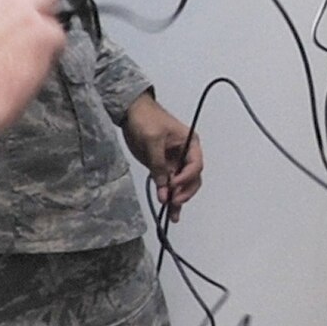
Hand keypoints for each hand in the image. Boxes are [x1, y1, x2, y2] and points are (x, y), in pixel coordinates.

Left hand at [123, 92, 201, 221]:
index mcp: (190, 143)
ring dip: (178, 200)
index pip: (195, 165)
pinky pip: (168, 186)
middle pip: (193, 179)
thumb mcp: (152, 140)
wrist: (131, 112)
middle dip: (185, 191)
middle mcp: (185, 155)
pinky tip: (169, 211)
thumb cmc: (146, 118)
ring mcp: (174, 163)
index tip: (173, 184)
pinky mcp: (162, 169)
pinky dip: (169, 197)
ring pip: (182, 186)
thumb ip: (158, 164)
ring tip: (172, 214)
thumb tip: (164, 188)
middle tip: (173, 201)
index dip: (186, 177)